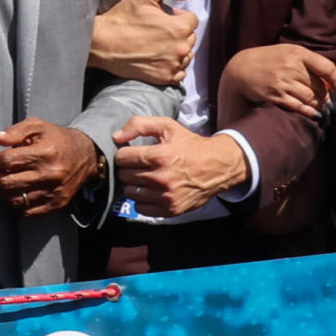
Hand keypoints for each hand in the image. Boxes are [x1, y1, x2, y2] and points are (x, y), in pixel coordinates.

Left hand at [0, 118, 98, 217]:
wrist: (85, 155)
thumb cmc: (57, 139)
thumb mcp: (37, 126)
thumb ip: (15, 131)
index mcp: (44, 153)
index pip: (7, 161)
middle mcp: (50, 175)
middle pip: (8, 182)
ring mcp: (54, 192)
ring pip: (15, 199)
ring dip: (4, 191)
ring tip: (6, 180)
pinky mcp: (57, 204)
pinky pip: (28, 211)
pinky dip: (17, 203)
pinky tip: (17, 192)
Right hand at [89, 0, 196, 85]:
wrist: (100, 43)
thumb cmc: (121, 18)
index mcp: (179, 27)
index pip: (192, 20)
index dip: (177, 16)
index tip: (161, 18)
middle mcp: (180, 48)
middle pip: (191, 37)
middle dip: (178, 33)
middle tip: (157, 30)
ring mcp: (173, 65)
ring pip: (187, 55)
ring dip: (177, 49)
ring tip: (157, 45)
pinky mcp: (164, 78)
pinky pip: (180, 72)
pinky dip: (173, 66)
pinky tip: (158, 58)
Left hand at [111, 116, 249, 216]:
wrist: (219, 167)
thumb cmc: (190, 145)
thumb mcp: (167, 126)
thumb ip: (138, 125)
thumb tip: (115, 137)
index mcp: (159, 156)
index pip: (122, 158)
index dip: (124, 154)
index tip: (132, 153)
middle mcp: (162, 178)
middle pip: (124, 175)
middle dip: (128, 168)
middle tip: (139, 165)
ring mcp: (167, 197)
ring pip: (130, 192)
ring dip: (134, 185)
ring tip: (145, 177)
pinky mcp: (171, 210)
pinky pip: (141, 208)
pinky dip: (142, 200)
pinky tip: (151, 191)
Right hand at [219, 43, 335, 121]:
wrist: (239, 69)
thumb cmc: (267, 60)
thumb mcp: (287, 53)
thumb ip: (308, 63)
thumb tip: (331, 81)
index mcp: (297, 53)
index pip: (326, 67)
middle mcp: (291, 67)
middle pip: (320, 87)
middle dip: (327, 97)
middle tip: (330, 103)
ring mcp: (283, 82)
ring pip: (312, 98)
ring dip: (320, 106)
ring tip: (323, 109)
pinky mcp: (275, 95)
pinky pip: (299, 107)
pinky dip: (310, 112)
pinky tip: (313, 114)